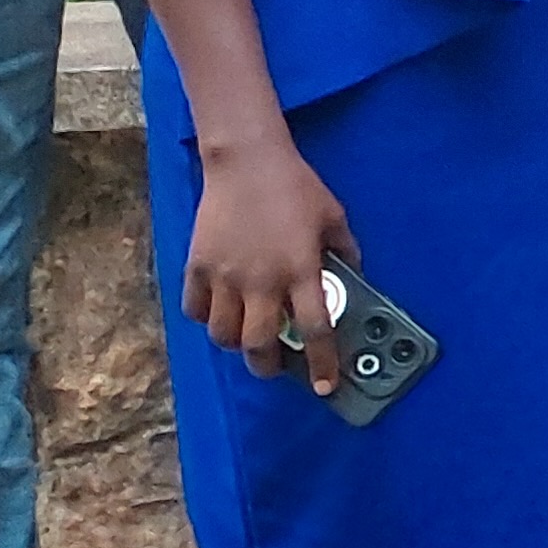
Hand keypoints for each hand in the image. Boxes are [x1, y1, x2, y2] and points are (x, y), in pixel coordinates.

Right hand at [176, 130, 355, 380]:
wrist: (247, 161)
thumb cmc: (296, 187)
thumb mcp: (334, 218)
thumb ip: (345, 252)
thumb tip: (352, 277)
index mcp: (300, 270)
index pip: (314, 329)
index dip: (321, 363)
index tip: (325, 386)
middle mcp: (261, 280)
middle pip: (260, 345)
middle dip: (269, 366)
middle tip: (276, 366)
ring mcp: (225, 275)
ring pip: (224, 335)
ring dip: (237, 344)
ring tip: (247, 336)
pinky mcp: (197, 266)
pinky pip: (195, 310)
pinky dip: (206, 319)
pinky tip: (218, 311)